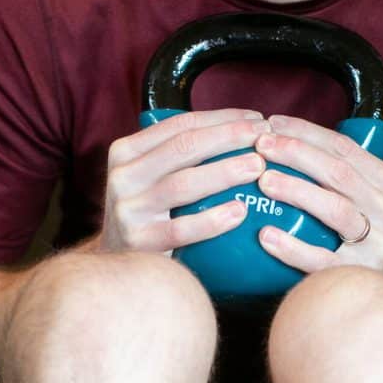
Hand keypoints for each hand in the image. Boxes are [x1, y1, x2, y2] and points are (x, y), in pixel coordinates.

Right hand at [99, 108, 268, 255]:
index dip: (222, 118)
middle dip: (229, 137)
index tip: (256, 119)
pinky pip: (180, 229)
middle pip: (183, 147)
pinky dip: (213, 220)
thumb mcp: (149, 177)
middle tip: (264, 137)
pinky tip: (240, 212)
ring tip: (258, 167)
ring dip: (225, 172)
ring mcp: (127, 210)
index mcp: (126, 151)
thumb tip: (241, 130)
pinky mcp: (138, 242)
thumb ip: (178, 155)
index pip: (180, 125)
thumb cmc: (147, 214)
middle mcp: (122, 176)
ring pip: (182, 184)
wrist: (118, 264)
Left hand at [253, 114, 382, 279]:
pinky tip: (266, 236)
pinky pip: (322, 260)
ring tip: (264, 181)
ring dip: (297, 191)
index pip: (347, 148)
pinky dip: (292, 247)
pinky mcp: (358, 274)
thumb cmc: (364, 238)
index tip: (273, 123)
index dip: (307, 133)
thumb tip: (282, 139)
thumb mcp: (367, 202)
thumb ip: (341, 176)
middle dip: (297, 153)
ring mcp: (378, 245)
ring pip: (336, 209)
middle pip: (340, 173)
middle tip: (261, 146)